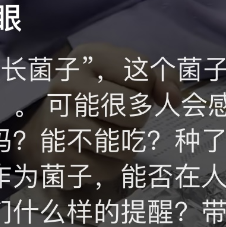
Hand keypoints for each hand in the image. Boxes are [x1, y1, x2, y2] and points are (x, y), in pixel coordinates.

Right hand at [20, 41, 180, 187]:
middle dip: (137, 118)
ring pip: (127, 145)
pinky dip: (109, 166)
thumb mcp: (130, 76)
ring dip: (126, 144)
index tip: (122, 89)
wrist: (51, 128)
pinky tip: (91, 153)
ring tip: (105, 134)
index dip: (144, 87)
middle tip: (117, 117)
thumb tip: (174, 98)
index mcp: (85, 56)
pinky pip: (109, 170)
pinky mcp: (57, 159)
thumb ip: (162, 80)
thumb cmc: (100, 96)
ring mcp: (58, 122)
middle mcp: (65, 85)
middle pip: (137, 111)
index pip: (143, 75)